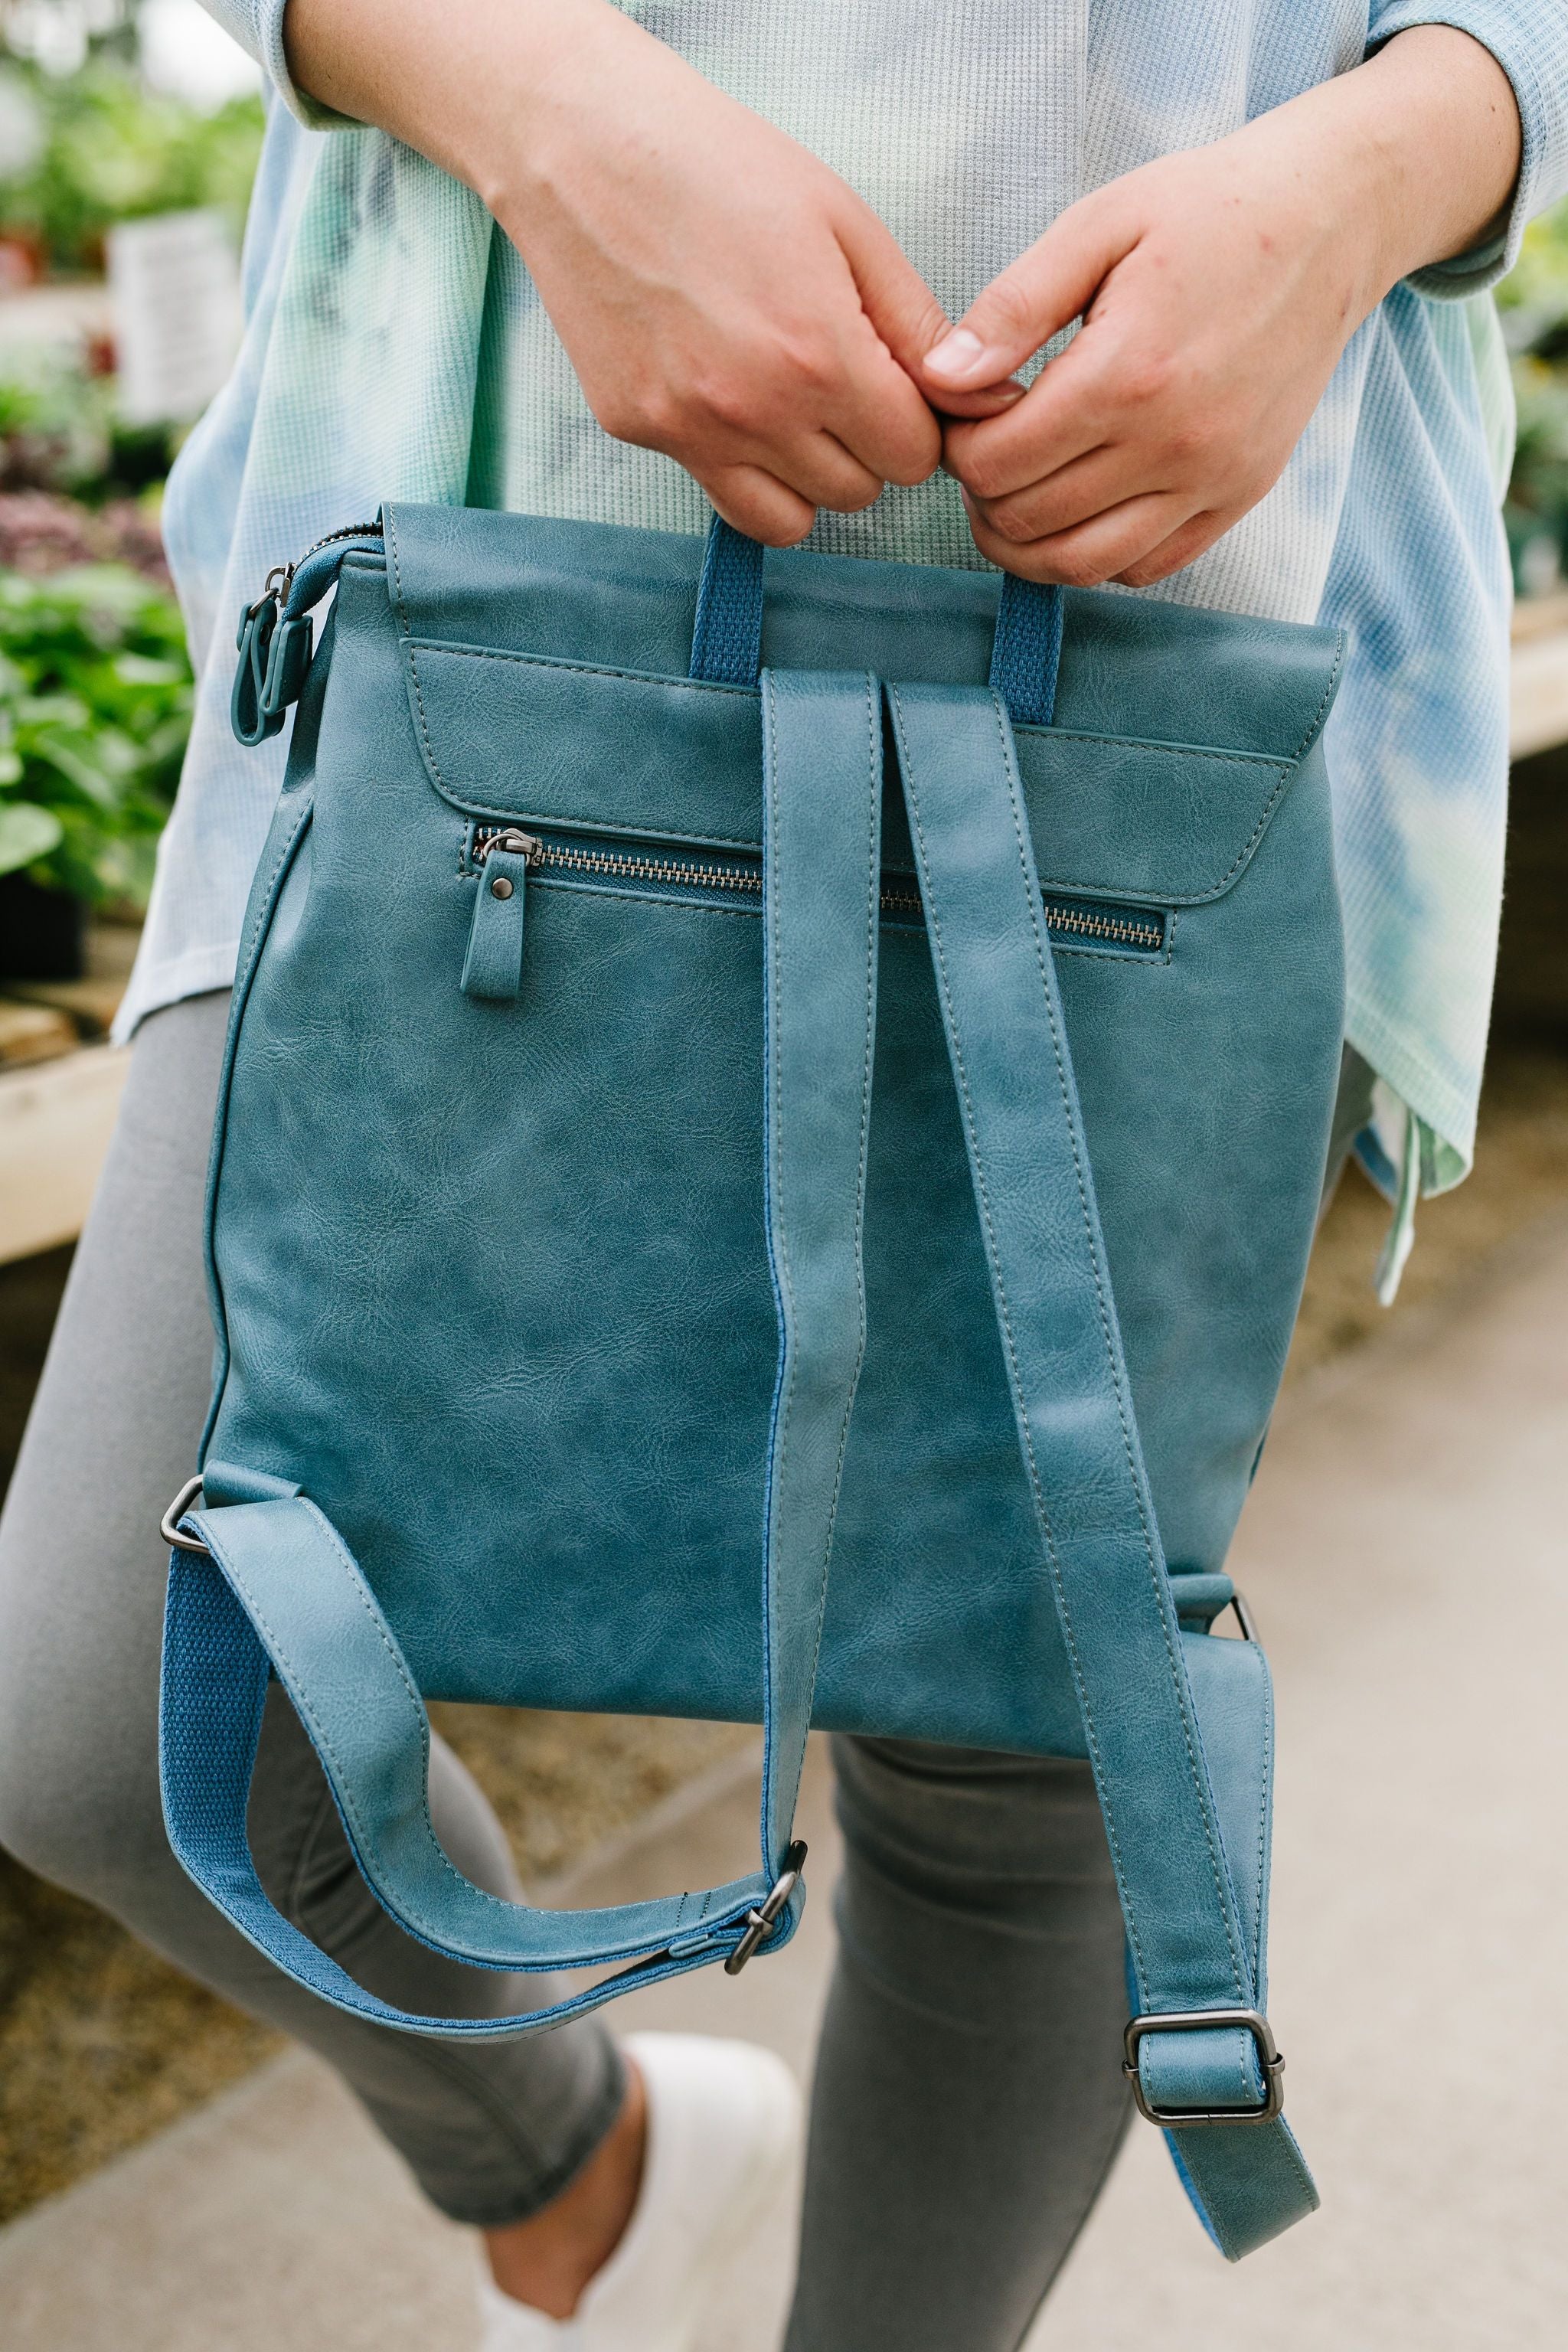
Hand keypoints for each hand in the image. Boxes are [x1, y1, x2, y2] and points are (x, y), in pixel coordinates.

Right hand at [289, 0, 1014, 544]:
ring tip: (792, 405)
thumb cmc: (721, 165)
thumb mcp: (845, 222)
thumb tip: (975, 395)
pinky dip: (741, 464)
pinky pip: (720, 491)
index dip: (916, 421)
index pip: (911, 456)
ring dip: (807, 476)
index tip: (894, 383)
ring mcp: (689, 430)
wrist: (585, 145)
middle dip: (865, 447)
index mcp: (819, 357)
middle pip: (857, 494)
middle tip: (841, 382)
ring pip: (791, 521)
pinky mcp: (638, 430)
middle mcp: (753, 412)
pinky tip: (729, 393)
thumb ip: (913, 323)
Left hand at [920, 28, 1520, 586]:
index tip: (968, 410)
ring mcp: (1213, 480)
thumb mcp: (1098, 226)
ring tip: (1019, 488)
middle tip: (989, 446)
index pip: (997, 464)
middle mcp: (1175, 444)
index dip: (958, 447)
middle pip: (1028, 523)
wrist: (1331, 220)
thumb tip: (939, 379)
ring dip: (1028, 542)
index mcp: (1128, 373)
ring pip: (1082, 566)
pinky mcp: (1239, 497)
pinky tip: (1083, 502)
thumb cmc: (1206, 210)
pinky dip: (1096, 555)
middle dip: (984, 494)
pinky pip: (1145, 568)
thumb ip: (1012, 307)